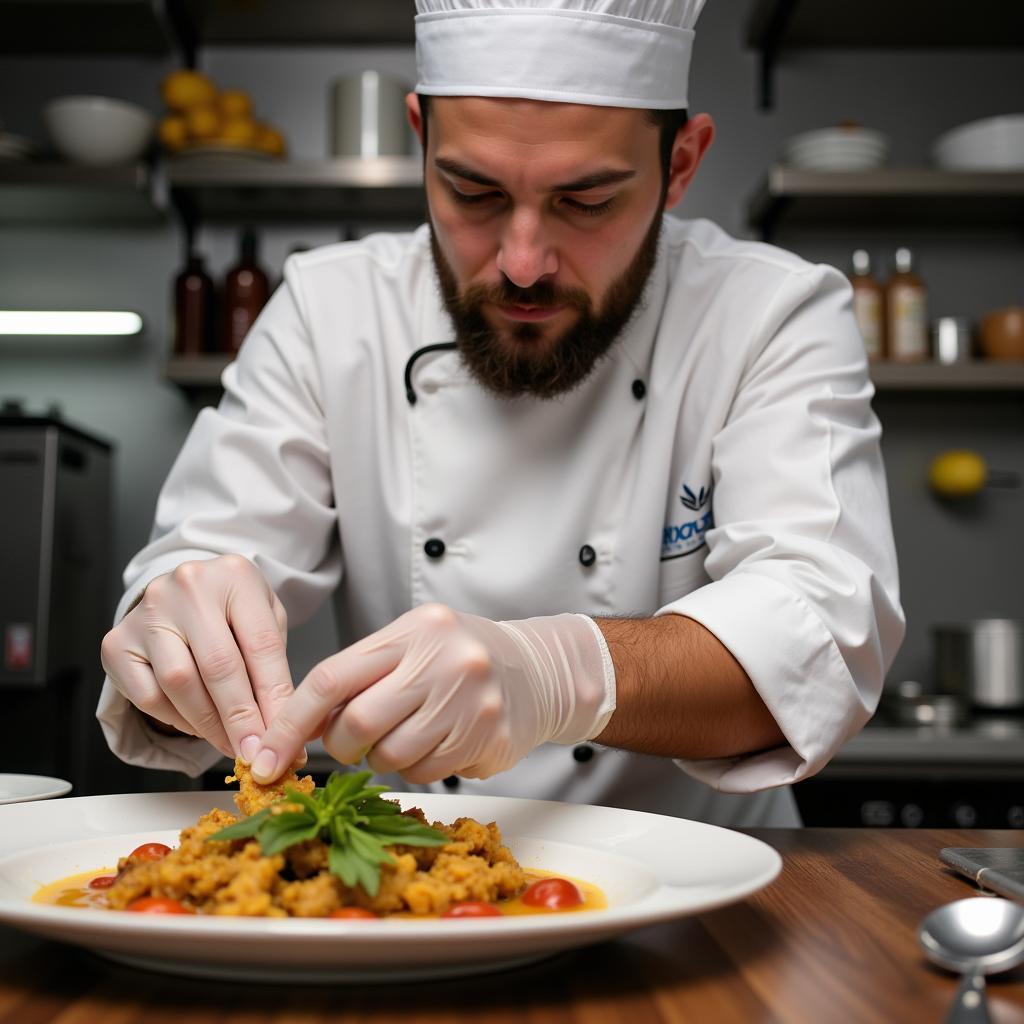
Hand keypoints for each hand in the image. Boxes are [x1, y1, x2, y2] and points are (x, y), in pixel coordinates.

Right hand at [100, 555, 292, 759]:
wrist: (186, 590)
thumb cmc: (233, 608)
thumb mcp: (265, 619)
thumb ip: (274, 665)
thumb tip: (285, 728)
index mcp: (235, 576)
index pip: (260, 645)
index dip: (272, 697)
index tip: (281, 737)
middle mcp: (187, 587)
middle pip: (217, 666)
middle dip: (240, 719)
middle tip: (255, 752)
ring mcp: (146, 612)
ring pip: (179, 684)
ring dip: (209, 724)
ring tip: (231, 743)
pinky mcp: (117, 642)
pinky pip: (148, 696)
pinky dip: (177, 719)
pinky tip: (197, 724)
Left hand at [248, 604, 614, 783]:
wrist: (538, 671)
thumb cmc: (459, 657)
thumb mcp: (412, 645)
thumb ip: (360, 676)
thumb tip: (298, 725)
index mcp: (413, 630)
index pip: (333, 678)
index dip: (291, 723)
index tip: (266, 757)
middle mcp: (442, 661)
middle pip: (358, 723)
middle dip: (341, 745)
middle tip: (351, 742)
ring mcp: (469, 702)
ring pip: (390, 757)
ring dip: (383, 757)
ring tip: (408, 734)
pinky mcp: (488, 738)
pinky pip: (426, 773)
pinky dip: (420, 768)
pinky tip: (440, 743)